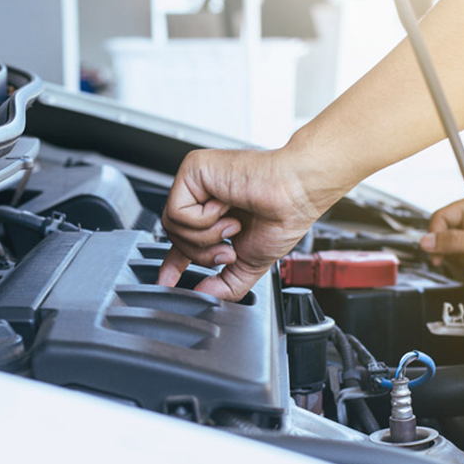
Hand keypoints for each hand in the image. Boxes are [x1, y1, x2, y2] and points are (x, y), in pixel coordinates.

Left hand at [158, 148, 342, 301]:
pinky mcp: (193, 169)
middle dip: (201, 254)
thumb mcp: (250, 262)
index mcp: (215, 215)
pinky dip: (203, 221)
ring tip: (233, 225)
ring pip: (173, 226)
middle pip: (175, 237)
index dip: (173, 263)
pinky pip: (177, 212)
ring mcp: (196, 181)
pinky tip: (225, 209)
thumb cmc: (283, 217)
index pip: (183, 240)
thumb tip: (202, 294)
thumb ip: (225, 283)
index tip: (166, 282)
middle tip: (229, 251)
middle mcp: (203, 195)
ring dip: (205, 237)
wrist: (297, 194)